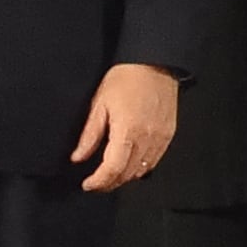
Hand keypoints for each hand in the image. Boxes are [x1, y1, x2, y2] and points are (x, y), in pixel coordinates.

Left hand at [70, 63, 180, 192]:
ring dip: (124, 177)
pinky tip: (129, 164)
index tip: (88, 184)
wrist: (154, 62)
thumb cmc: (126, 78)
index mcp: (128, 130)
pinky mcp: (169, 134)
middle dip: (109, 183)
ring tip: (110, 175)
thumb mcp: (100, 103)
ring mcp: (160, 138)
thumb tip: (78, 157)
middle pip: (127, 174)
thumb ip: (90, 135)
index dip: (99, 182)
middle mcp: (147, 138)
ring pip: (141, 171)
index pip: (113, 168)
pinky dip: (140, 168)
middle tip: (96, 183)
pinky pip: (154, 161)